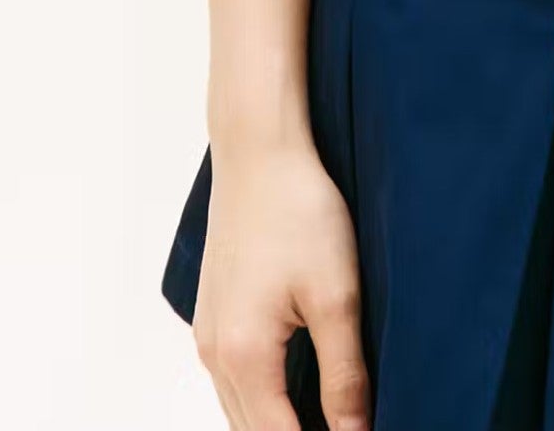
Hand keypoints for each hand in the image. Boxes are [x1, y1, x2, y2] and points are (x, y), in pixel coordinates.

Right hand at [191, 135, 371, 430]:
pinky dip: (262, 401)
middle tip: (345, 427)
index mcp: (244, 356)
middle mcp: (215, 354)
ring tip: (324, 418)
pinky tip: (295, 394)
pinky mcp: (212, 316)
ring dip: (276, 425)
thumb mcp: (336, 294)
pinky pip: (232, 382)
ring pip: (239, 412)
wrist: (258, 151)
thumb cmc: (299, 211)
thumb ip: (344, 373)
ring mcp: (208, 335)